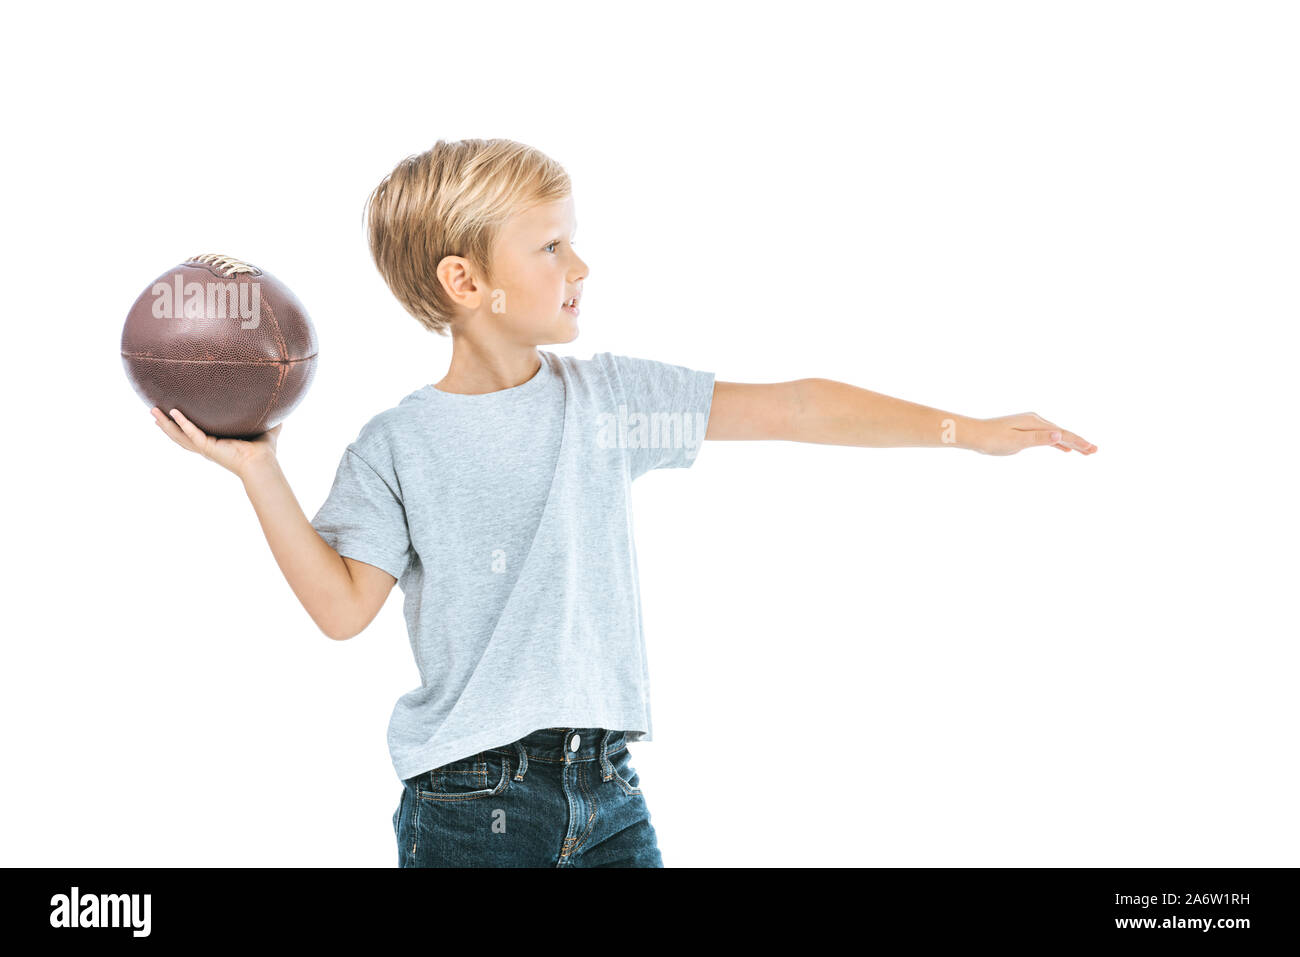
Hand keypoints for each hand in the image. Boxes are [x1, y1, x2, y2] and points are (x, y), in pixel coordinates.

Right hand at [150, 407, 281, 478]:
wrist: (263, 463)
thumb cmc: (264, 451)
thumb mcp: (266, 430)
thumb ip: (270, 420)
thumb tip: (282, 409)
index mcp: (215, 443)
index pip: (193, 433)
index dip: (180, 426)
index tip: (169, 414)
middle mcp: (207, 446)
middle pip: (179, 435)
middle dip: (164, 424)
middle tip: (151, 411)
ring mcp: (206, 448)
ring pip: (179, 436)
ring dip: (165, 425)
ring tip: (151, 411)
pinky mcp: (208, 448)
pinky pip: (192, 434)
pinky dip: (182, 424)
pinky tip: (173, 412)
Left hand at [974, 412, 1095, 455]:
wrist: (973, 434)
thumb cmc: (992, 439)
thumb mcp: (1016, 442)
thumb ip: (1038, 439)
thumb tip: (1058, 434)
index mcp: (1035, 422)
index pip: (1062, 434)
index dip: (1078, 442)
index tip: (1092, 449)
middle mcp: (1034, 421)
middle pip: (1062, 433)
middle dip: (1079, 442)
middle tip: (1095, 451)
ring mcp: (1029, 425)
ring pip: (1055, 435)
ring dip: (1070, 443)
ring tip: (1085, 451)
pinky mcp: (1024, 430)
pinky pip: (1046, 436)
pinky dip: (1057, 442)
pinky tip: (1063, 449)